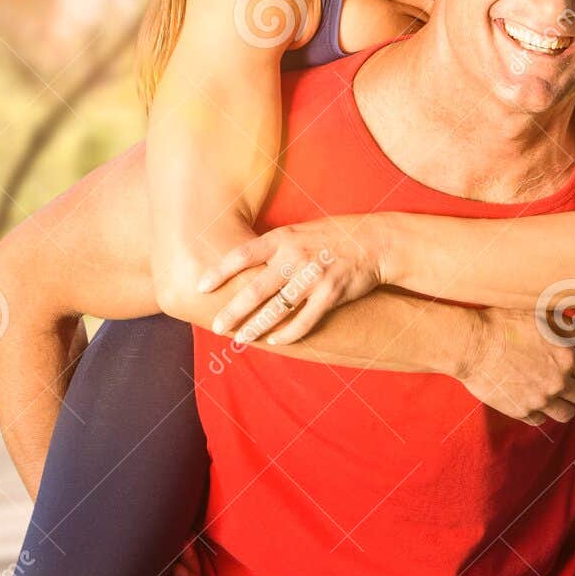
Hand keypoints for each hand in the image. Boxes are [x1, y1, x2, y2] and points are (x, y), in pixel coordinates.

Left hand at [198, 216, 388, 344]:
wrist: (374, 242)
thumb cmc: (330, 237)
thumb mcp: (297, 234)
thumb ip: (273, 249)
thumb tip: (242, 267)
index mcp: (282, 239)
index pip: (242, 254)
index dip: (219, 271)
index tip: (200, 287)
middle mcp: (295, 257)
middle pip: (256, 288)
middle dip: (233, 310)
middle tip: (217, 326)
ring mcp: (314, 276)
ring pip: (278, 308)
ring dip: (257, 326)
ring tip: (241, 339)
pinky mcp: (331, 294)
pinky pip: (305, 319)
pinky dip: (289, 333)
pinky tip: (275, 342)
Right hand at [460, 307, 574, 423]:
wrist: (472, 344)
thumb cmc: (504, 324)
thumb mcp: (540, 317)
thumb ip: (568, 327)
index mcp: (566, 358)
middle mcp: (558, 382)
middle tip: (567, 383)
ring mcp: (539, 399)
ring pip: (566, 414)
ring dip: (563, 405)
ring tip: (553, 396)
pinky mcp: (520, 410)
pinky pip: (540, 420)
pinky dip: (540, 412)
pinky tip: (532, 400)